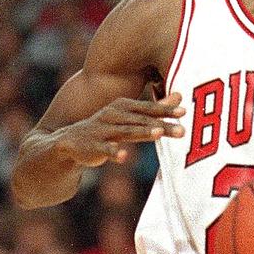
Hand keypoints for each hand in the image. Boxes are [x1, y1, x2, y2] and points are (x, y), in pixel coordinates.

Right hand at [55, 89, 184, 166]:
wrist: (69, 142)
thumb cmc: (107, 128)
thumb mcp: (130, 117)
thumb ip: (155, 109)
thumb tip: (180, 96)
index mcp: (124, 106)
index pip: (149, 108)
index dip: (166, 110)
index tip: (184, 112)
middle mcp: (114, 115)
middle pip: (142, 120)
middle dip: (162, 125)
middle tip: (182, 130)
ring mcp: (102, 130)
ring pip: (126, 132)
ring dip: (143, 132)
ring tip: (159, 133)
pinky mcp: (92, 146)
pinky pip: (105, 150)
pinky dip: (115, 153)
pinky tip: (125, 157)